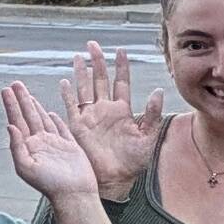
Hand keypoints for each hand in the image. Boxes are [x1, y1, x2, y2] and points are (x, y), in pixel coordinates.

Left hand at [5, 82, 103, 203]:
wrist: (75, 194)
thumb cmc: (50, 185)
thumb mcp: (27, 167)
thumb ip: (17, 146)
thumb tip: (9, 126)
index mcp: (28, 146)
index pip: (17, 120)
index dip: (11, 105)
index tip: (5, 90)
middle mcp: (40, 142)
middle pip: (28, 115)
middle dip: (21, 99)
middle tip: (15, 83)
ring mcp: (55, 143)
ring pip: (43, 119)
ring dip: (35, 106)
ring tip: (28, 94)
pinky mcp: (70, 145)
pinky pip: (61, 128)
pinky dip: (55, 119)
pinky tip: (50, 112)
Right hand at [60, 42, 164, 195]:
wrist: (116, 179)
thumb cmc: (133, 161)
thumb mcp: (148, 137)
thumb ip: (152, 114)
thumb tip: (158, 91)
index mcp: (123, 110)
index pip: (121, 82)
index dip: (121, 66)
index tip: (120, 49)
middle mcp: (105, 110)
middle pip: (100, 80)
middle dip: (97, 62)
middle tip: (93, 44)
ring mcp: (91, 117)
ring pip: (85, 88)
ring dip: (81, 73)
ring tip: (78, 56)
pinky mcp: (78, 126)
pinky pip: (71, 107)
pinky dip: (67, 95)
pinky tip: (64, 82)